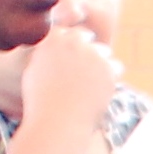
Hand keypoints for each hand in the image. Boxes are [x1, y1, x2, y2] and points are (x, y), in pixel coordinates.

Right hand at [19, 24, 123, 144]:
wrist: (56, 122)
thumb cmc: (42, 103)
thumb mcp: (35, 72)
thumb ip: (48, 54)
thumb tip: (59, 43)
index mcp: (50, 41)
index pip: (66, 31)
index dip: (70, 43)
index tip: (71, 56)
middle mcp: (72, 43)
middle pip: (87, 36)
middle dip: (88, 48)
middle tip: (85, 67)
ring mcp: (91, 54)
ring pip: (104, 51)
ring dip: (101, 63)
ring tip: (90, 84)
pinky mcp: (107, 68)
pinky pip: (116, 66)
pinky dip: (111, 77)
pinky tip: (101, 90)